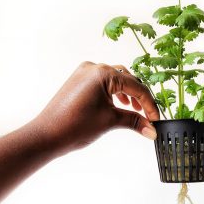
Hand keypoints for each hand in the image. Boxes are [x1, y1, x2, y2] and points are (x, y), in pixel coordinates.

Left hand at [34, 61, 159, 153]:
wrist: (47, 135)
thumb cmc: (75, 126)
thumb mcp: (110, 121)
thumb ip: (135, 122)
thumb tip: (152, 130)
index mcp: (103, 73)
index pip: (136, 87)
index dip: (149, 104)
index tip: (156, 119)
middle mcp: (94, 67)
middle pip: (128, 80)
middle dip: (140, 98)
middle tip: (149, 116)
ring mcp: (84, 73)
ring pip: (116, 80)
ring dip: (128, 94)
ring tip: (135, 110)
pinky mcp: (78, 81)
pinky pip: (103, 82)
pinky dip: (115, 93)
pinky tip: (119, 105)